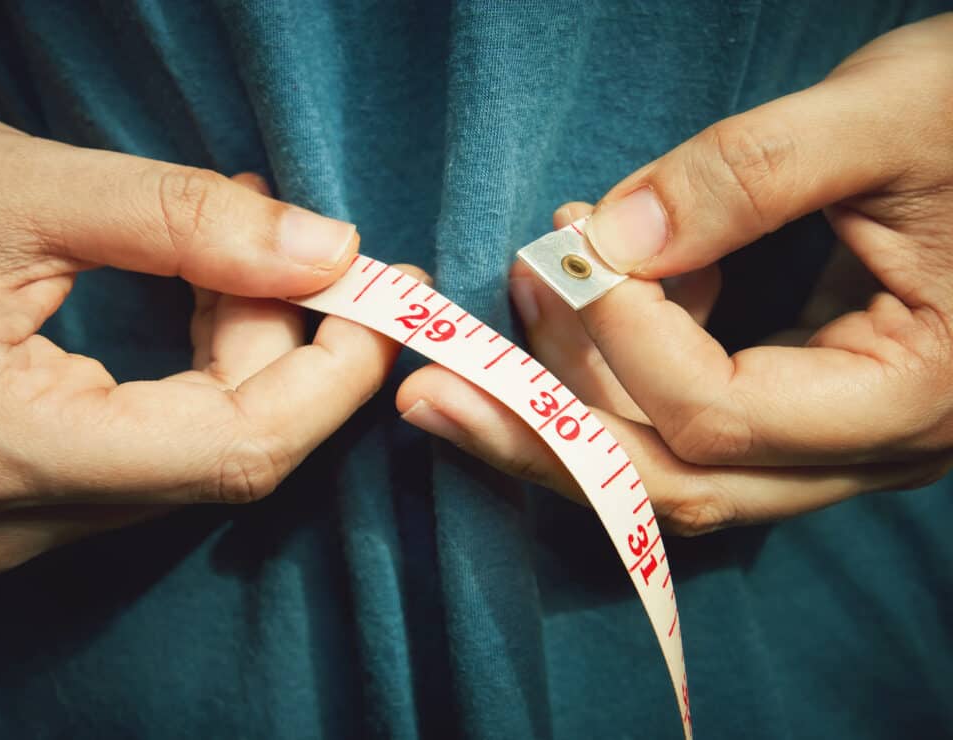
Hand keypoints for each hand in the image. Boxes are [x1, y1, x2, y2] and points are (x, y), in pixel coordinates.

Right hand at [0, 106, 412, 574]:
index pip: (243, 448)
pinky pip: (152, 445)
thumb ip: (188, 221)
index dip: (336, 375)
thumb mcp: (22, 189)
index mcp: (11, 451)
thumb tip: (329, 250)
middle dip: (286, 343)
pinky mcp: (19, 494)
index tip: (388, 300)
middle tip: (300, 243)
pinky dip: (194, 370)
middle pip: (228, 448)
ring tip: (229, 249)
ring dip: (239, 349)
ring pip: (195, 447)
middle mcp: (16, 517)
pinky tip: (194, 294)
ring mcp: (15, 518)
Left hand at [397, 14, 952, 533]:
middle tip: (427, 400)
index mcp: (913, 394)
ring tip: (511, 303)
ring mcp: (836, 437)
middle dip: (541, 440)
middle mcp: (873, 447)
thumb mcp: (886, 115)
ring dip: (570, 399)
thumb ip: (750, 176)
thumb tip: (607, 243)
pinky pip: (690, 422)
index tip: (575, 248)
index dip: (627, 337)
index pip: (721, 415)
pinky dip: (618, 372)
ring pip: (674, 465)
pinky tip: (581, 296)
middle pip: (677, 485)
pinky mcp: (806, 404)